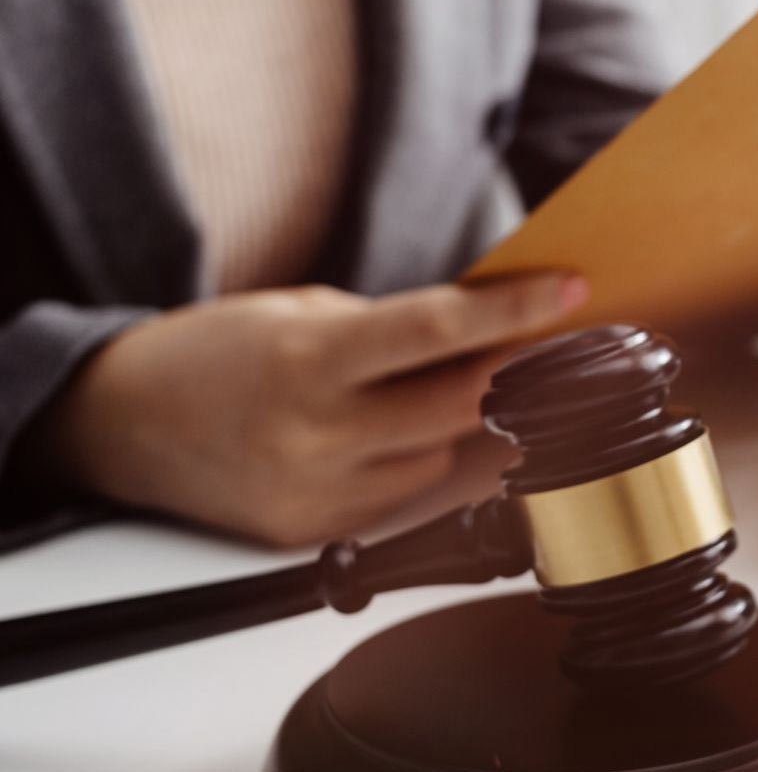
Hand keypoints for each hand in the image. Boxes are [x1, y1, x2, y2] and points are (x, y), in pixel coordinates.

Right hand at [32, 273, 586, 545]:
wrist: (119, 424)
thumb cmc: (214, 354)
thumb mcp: (301, 313)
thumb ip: (393, 326)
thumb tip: (491, 329)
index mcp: (309, 359)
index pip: (437, 330)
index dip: (514, 311)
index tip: (571, 291)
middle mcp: (314, 433)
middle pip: (463, 404)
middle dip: (518, 372)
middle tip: (555, 343)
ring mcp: (316, 493)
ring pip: (444, 458)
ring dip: (463, 425)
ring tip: (435, 391)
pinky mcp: (315, 533)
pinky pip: (406, 498)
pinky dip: (418, 463)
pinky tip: (392, 437)